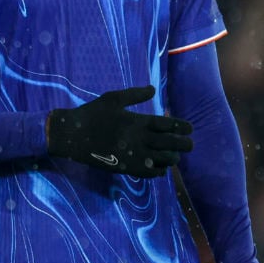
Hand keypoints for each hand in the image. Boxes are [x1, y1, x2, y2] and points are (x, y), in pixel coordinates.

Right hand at [45, 85, 192, 176]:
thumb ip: (135, 95)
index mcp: (138, 121)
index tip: (190, 128)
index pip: (168, 125)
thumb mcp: (113, 99)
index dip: (182, 127)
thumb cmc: (93, 114)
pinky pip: (151, 173)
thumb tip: (153, 90)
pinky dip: (160, 170)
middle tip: (189, 144)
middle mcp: (140, 139)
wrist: (73, 135)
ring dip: (173, 158)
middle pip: (171, 143)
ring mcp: (135, 155)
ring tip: (175, 155)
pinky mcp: (128, 168)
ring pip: (165, 160)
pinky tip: (160, 167)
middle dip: (184, 144)